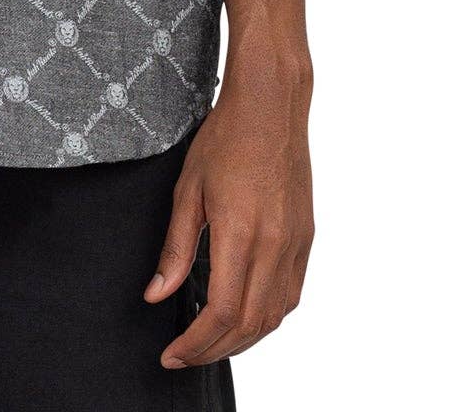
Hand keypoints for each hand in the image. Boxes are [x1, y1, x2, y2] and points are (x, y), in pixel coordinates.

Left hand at [143, 62, 313, 368]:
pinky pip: (290, 295)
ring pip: (273, 317)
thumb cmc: (225, 138)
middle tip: (185, 356)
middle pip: (248, 325)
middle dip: (213, 350)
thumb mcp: (187, 189)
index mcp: (240, 233)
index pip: (220, 312)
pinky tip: (244, 317)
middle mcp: (274, 246)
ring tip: (210, 343)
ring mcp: (295, 244)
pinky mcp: (306, 239)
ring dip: (241, 340)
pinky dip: (267, 318)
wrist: (271, 106)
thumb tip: (157, 294)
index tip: (172, 354)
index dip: (195, 343)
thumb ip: (175, 247)